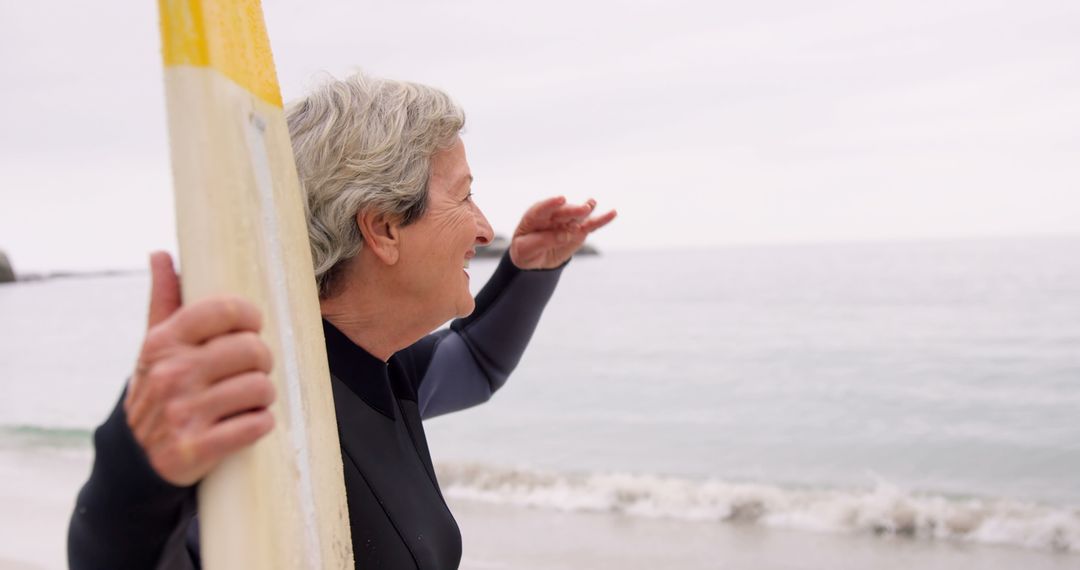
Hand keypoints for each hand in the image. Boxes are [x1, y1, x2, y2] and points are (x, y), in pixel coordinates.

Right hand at [124, 252, 275, 485]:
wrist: (137, 456)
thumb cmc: (159, 388)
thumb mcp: (156, 345)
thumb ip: (165, 300)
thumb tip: (160, 254)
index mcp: (164, 342)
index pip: (225, 310)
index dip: (250, 317)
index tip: (251, 329)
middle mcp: (171, 374)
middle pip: (252, 349)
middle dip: (262, 361)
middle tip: (254, 369)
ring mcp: (182, 412)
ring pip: (260, 388)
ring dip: (264, 395)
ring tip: (251, 398)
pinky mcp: (196, 448)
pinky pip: (256, 425)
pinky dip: (261, 424)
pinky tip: (249, 423)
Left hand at [509, 196, 616, 269]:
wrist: (533, 259)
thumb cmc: (525, 251)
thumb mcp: (525, 249)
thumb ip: (543, 240)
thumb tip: (566, 233)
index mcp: (534, 217)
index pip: (542, 208)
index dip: (551, 204)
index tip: (561, 199)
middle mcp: (552, 216)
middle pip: (563, 211)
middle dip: (573, 210)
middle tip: (583, 209)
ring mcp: (567, 221)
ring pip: (577, 215)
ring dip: (585, 210)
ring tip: (592, 204)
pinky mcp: (578, 230)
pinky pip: (590, 225)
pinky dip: (601, 220)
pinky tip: (612, 213)